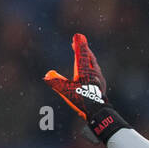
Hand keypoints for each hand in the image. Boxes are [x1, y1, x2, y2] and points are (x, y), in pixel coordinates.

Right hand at [43, 33, 129, 147]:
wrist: (99, 112)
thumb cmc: (82, 100)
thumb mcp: (66, 91)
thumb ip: (56, 82)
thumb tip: (47, 75)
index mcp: (84, 70)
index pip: (81, 54)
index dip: (78, 44)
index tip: (77, 35)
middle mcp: (93, 71)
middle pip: (89, 56)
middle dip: (83, 48)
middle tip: (80, 40)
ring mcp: (99, 77)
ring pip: (94, 63)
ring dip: (88, 56)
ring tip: (85, 52)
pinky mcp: (101, 84)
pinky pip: (96, 70)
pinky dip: (92, 65)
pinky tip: (91, 69)